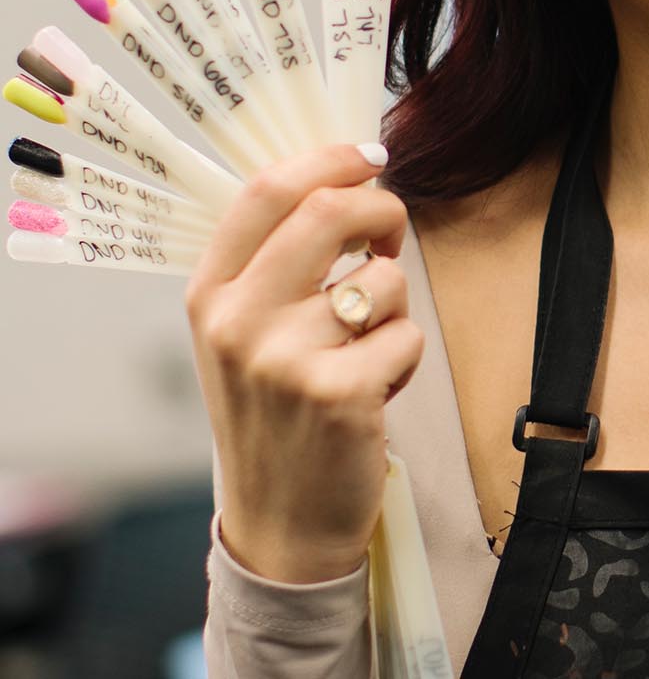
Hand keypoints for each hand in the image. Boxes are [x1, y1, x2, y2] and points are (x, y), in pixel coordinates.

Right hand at [185, 143, 422, 582]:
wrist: (280, 522)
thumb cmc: (277, 410)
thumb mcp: (246, 331)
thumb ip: (278, 258)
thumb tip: (347, 176)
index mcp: (211, 294)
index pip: (267, 191)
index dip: (330, 160)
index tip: (371, 156)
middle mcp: (236, 321)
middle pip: (330, 211)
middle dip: (382, 212)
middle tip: (390, 238)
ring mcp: (283, 359)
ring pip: (384, 277)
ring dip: (395, 307)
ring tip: (365, 350)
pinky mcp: (336, 394)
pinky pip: (406, 333)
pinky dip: (405, 357)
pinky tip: (374, 391)